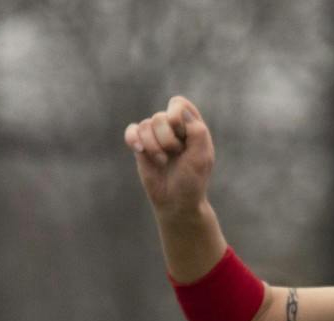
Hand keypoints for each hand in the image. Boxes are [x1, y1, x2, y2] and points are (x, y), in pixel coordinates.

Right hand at [124, 95, 215, 220]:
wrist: (176, 202)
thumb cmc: (192, 180)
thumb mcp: (201, 157)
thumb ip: (197, 130)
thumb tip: (178, 111)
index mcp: (191, 126)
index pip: (179, 104)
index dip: (177, 117)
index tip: (183, 136)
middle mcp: (172, 127)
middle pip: (160, 117)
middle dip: (167, 139)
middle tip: (176, 156)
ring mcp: (156, 135)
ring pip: (146, 125)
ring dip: (154, 147)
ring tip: (163, 162)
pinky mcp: (141, 145)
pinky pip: (132, 130)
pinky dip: (133, 139)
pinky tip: (139, 150)